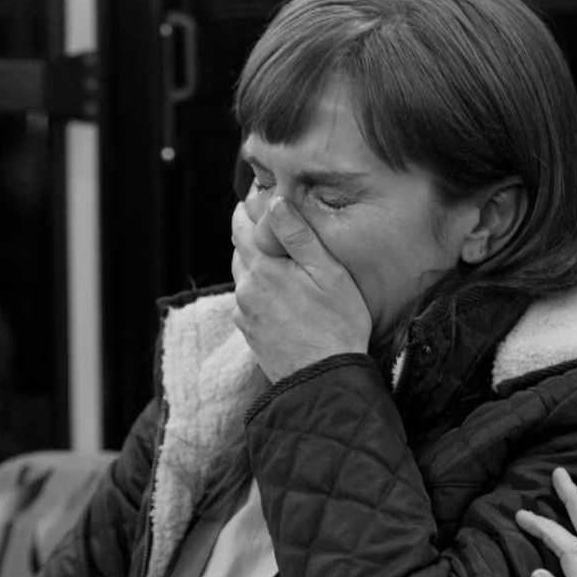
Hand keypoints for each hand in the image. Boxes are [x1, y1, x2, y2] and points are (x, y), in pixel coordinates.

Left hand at [230, 198, 370, 382]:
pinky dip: (258, 290)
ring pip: (243, 277)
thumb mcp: (327, 272)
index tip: (256, 197)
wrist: (324, 380)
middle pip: (239, 250)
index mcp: (261, 269)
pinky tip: (279, 293)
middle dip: (250, 234)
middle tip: (269, 222)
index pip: (240, 227)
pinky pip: (248, 302)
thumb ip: (298, 235)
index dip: (247, 209)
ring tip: (276, 257)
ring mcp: (245, 314)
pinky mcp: (250, 334)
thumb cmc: (336, 324)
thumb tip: (275, 202)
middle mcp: (245, 290)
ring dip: (254, 263)